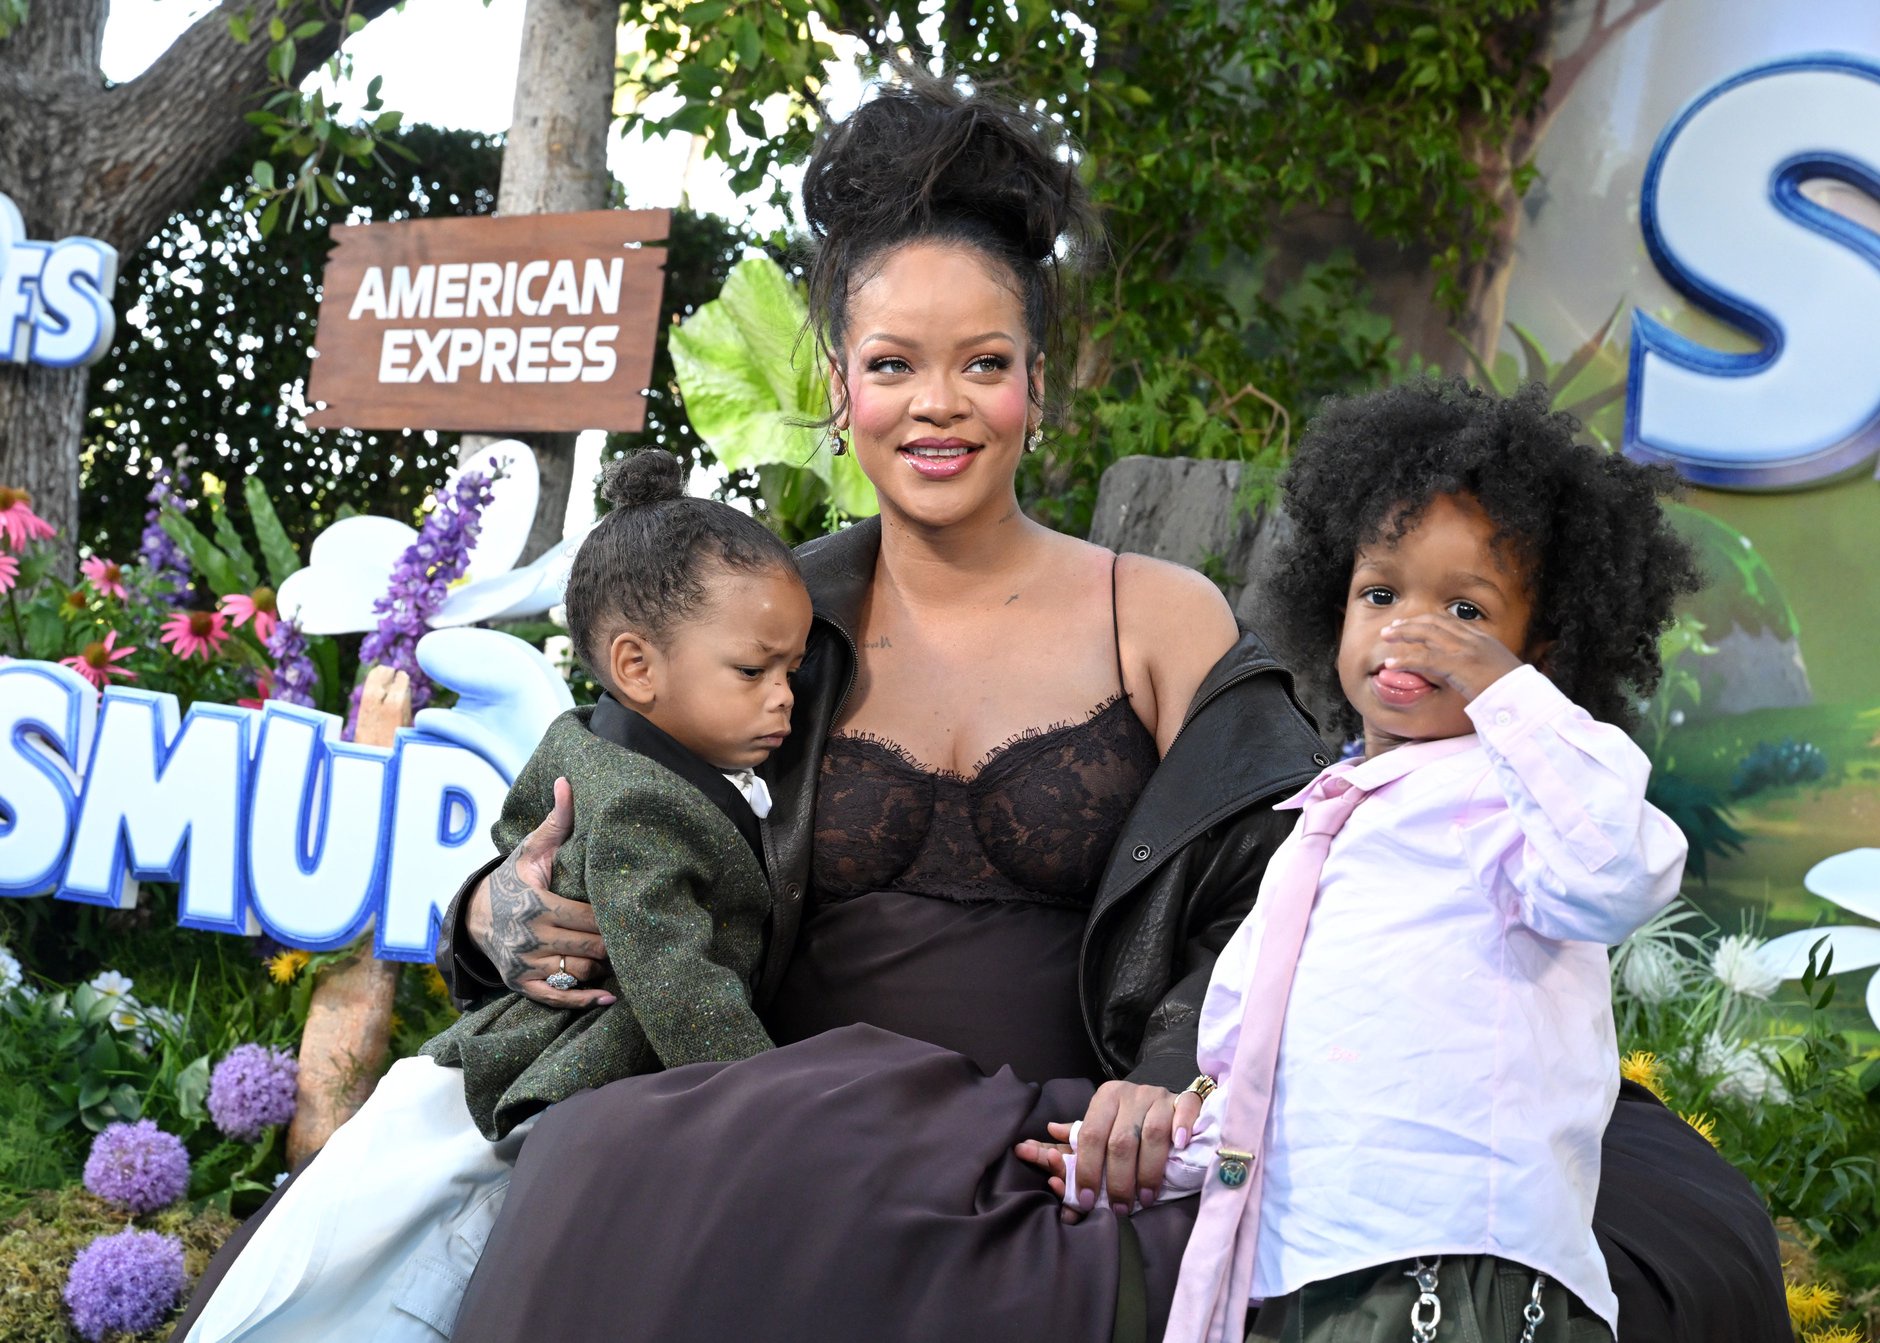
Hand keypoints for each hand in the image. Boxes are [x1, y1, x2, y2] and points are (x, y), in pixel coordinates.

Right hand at [468, 778, 614, 1008]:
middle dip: (611, 944)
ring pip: (577, 973)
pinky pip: (557, 999)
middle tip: (630, 936)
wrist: (474, 914)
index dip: (611, 919)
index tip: (629, 913)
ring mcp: (524, 965)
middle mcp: (528, 938)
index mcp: (535, 905)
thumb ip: (555, 821)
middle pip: (588, 948)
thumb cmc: (513, 878)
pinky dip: (583, 1000)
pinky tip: (606, 996)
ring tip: (615, 955)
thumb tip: (566, 782)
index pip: (586, 918)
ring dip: (599, 965)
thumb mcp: (530, 849)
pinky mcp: (521, 984)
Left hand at [1015, 1081, 1201, 1221]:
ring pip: (1153, 1134)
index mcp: (1104, 1099)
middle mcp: (1130, 1094)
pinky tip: (1179, 1147)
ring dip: (1148, 1172)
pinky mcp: (1184, 1100)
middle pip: (1121, 1141)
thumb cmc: (1127, 1120)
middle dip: (1117, 1181)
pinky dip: (1181, 1128)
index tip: (1084, 1201)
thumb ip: (1072, 1142)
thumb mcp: (1100, 1128)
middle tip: (1117, 1209)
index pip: (1090, 1136)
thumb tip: (1029, 1147)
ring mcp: (1158, 1096)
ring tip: (1144, 1200)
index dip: (1085, 1170)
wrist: (1165, 1099)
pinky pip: (1184, 1110)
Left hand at [1379, 614, 1523, 702]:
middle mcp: (1473, 639)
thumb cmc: (1513, 691)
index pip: (1448, 621)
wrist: (1526, 699)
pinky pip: (1425, 659)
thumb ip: (1481, 664)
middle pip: (1434, 623)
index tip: (1410, 623)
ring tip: (1385, 638)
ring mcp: (1466, 650)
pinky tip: (1391, 663)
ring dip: (1403, 635)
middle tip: (1391, 628)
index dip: (1426, 620)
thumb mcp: (1497, 670)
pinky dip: (1406, 659)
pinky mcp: (1459, 666)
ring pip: (1427, 635)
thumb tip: (1470, 669)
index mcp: (1482, 638)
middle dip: (1410, 623)